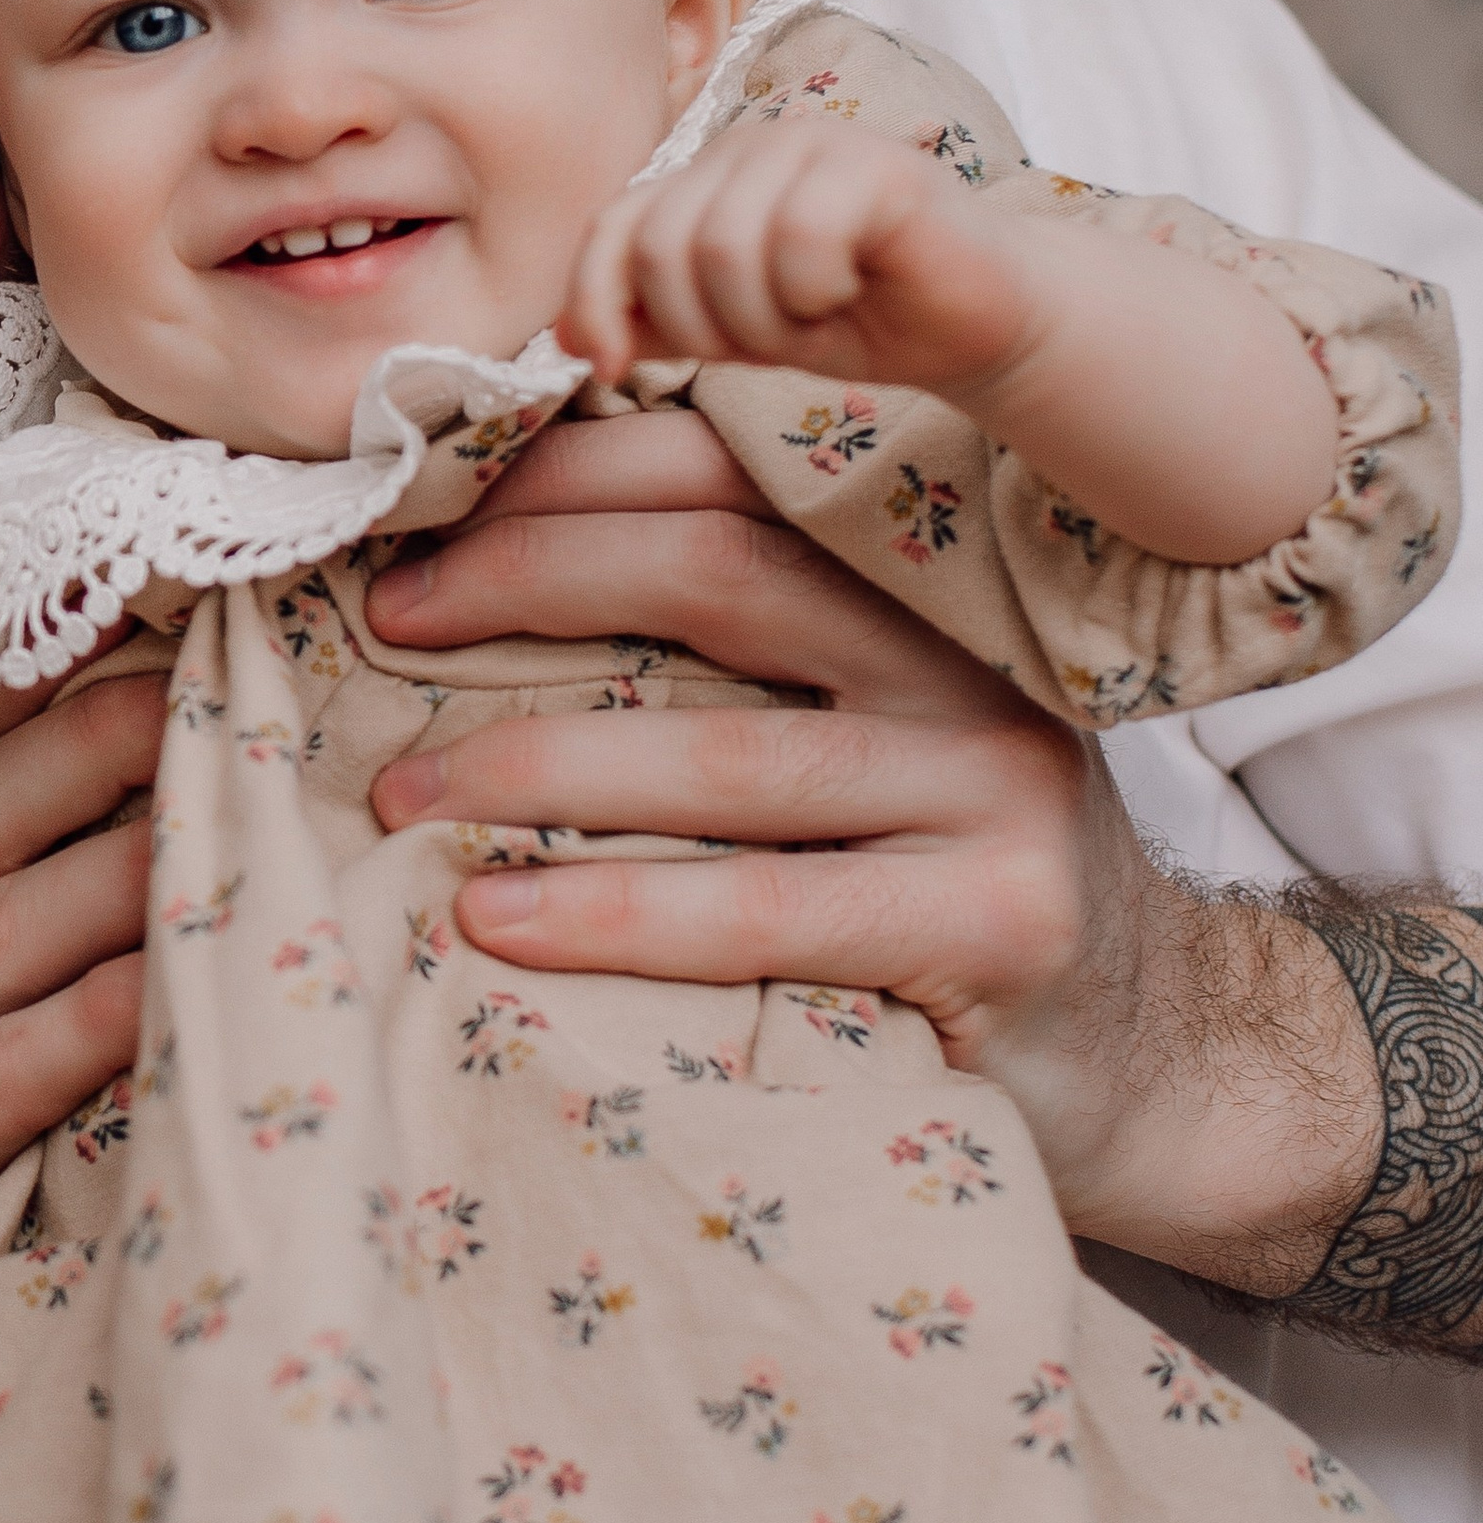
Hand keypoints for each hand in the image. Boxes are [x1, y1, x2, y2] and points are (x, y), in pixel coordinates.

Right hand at [0, 669, 167, 1288]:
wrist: (14, 1341)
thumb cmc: (62, 1146)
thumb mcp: (67, 988)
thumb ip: (92, 873)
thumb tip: (212, 716)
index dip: (27, 682)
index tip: (126, 599)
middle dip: (84, 750)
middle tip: (197, 688)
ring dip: (112, 874)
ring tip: (220, 816)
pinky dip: (92, 1020)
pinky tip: (168, 979)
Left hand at [364, 413, 1165, 1228]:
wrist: (1138, 1048)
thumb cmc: (929, 873)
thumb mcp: (852, 725)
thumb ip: (729, 643)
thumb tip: (472, 571)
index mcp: (920, 577)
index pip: (727, 474)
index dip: (560, 482)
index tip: (413, 528)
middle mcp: (966, 660)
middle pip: (718, 572)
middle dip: (524, 583)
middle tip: (384, 626)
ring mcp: (995, 789)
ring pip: (725, 751)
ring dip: (535, 768)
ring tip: (401, 790)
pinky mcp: (994, 924)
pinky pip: (764, 910)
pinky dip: (613, 914)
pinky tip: (494, 922)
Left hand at [562, 121, 1032, 395]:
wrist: (967, 325)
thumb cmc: (853, 319)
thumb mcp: (732, 331)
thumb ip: (654, 322)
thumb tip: (569, 339)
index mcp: (705, 181)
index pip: (612, 227)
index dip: (593, 301)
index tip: (610, 372)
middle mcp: (748, 147)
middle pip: (662, 244)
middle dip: (703, 325)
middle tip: (766, 344)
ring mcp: (811, 143)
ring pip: (724, 245)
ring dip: (767, 317)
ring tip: (815, 314)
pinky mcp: (874, 161)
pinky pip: (800, 236)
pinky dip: (818, 290)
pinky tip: (853, 287)